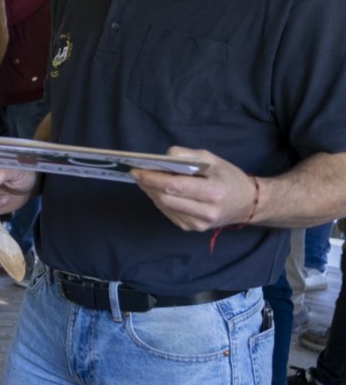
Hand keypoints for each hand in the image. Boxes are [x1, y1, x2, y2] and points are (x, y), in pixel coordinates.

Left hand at [131, 147, 258, 230]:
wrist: (248, 204)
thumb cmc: (228, 177)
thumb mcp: (213, 159)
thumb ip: (187, 155)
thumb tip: (163, 157)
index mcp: (214, 192)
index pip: (175, 186)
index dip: (152, 179)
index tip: (136, 170)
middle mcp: (206, 212)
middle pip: (166, 198)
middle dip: (148, 185)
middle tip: (136, 173)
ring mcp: (199, 224)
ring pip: (165, 207)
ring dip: (151, 192)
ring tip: (144, 179)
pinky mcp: (193, 228)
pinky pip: (169, 213)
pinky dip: (160, 200)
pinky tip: (157, 190)